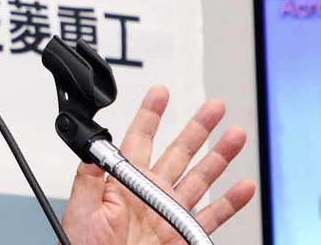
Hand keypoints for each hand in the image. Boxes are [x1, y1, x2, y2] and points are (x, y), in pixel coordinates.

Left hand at [60, 86, 255, 244]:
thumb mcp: (80, 209)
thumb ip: (88, 178)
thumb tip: (93, 150)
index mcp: (122, 182)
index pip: (139, 139)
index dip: (150, 115)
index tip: (160, 92)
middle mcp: (149, 192)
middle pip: (178, 151)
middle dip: (196, 127)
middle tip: (213, 106)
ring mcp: (167, 212)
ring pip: (200, 177)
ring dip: (219, 156)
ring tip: (234, 133)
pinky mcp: (182, 234)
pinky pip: (211, 216)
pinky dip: (230, 202)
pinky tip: (243, 185)